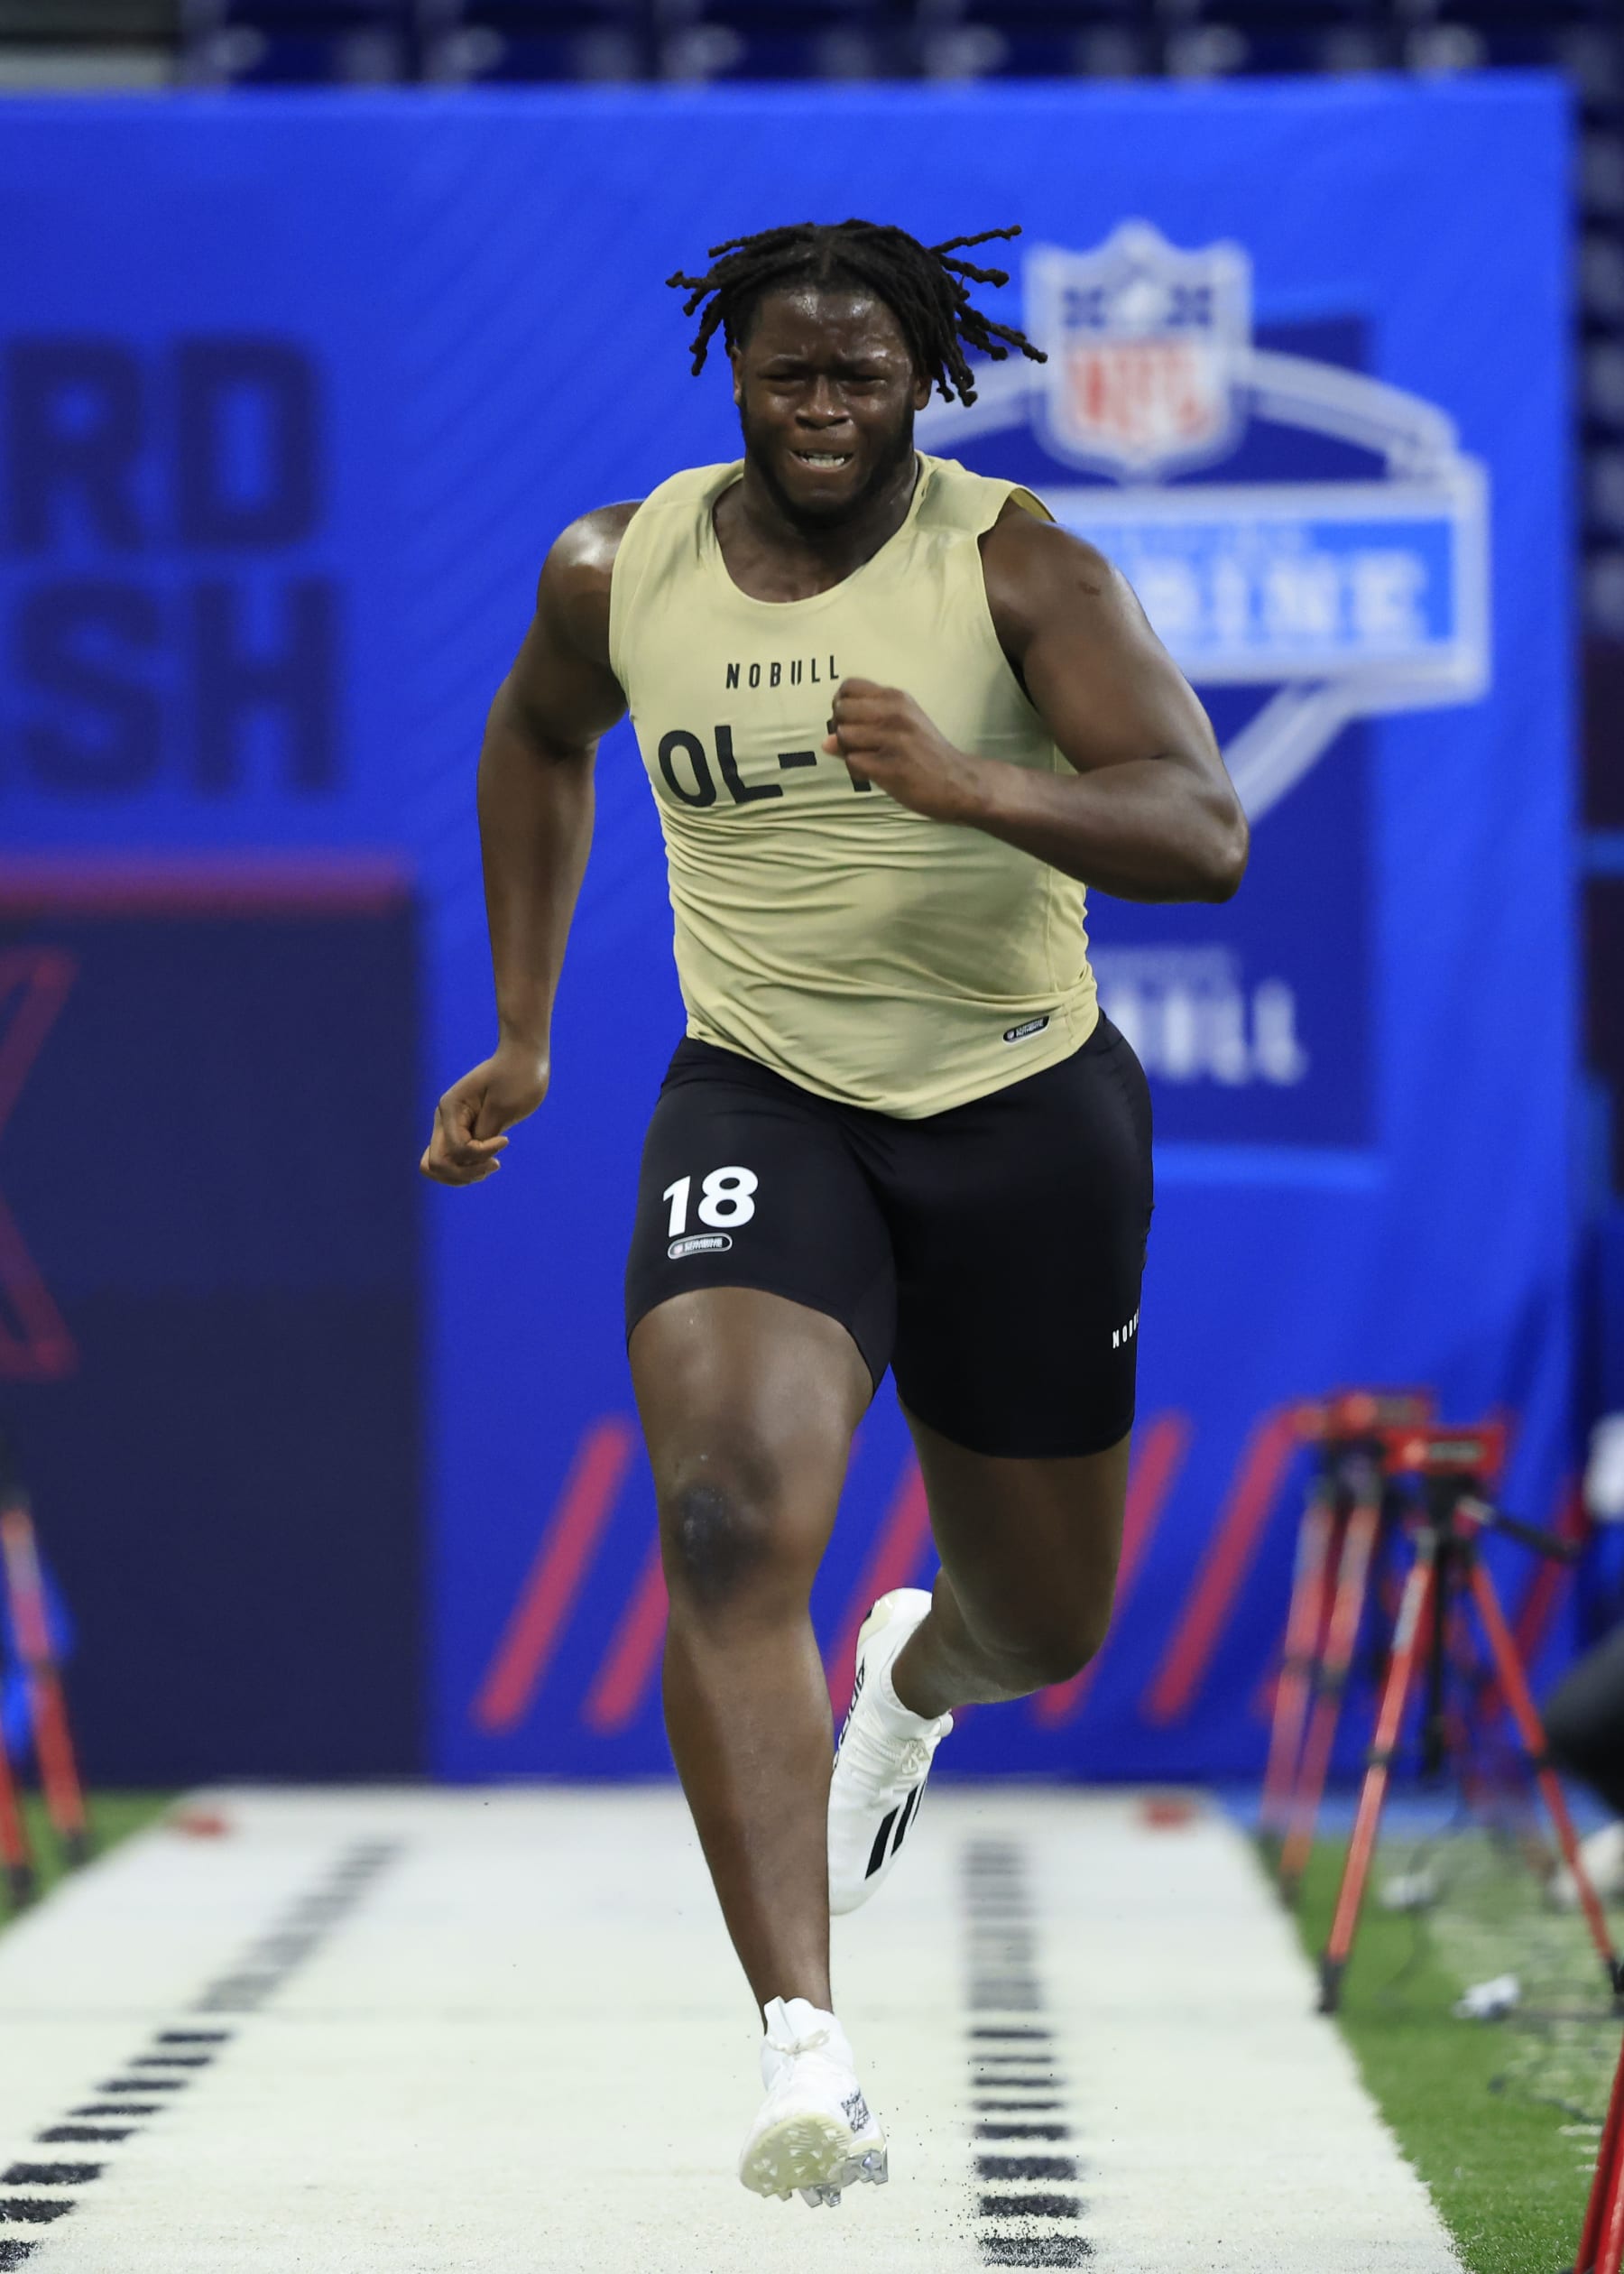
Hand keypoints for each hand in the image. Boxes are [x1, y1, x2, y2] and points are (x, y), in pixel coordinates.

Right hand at [420, 1041, 548, 1185]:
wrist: (524, 1058)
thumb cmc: (518, 1077)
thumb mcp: (503, 1107)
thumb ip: (484, 1134)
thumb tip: (469, 1158)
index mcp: (450, 1108)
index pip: (456, 1151)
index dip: (480, 1155)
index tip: (505, 1139)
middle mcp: (445, 1118)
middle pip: (436, 1164)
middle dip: (464, 1173)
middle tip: (494, 1164)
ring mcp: (451, 1125)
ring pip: (441, 1166)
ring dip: (464, 1174)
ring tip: (492, 1165)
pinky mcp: (463, 1130)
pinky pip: (455, 1160)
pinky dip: (469, 1167)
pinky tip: (491, 1161)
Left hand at [822, 678, 984, 822]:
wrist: (960, 782)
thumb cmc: (927, 753)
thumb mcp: (903, 726)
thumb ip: (866, 725)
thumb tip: (827, 741)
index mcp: (896, 698)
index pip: (849, 686)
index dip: (840, 704)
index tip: (850, 721)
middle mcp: (895, 713)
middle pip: (841, 711)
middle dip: (840, 730)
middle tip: (857, 745)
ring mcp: (894, 739)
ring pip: (844, 736)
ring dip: (849, 753)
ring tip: (866, 761)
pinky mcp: (892, 766)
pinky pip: (853, 762)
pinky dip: (856, 772)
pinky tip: (871, 775)